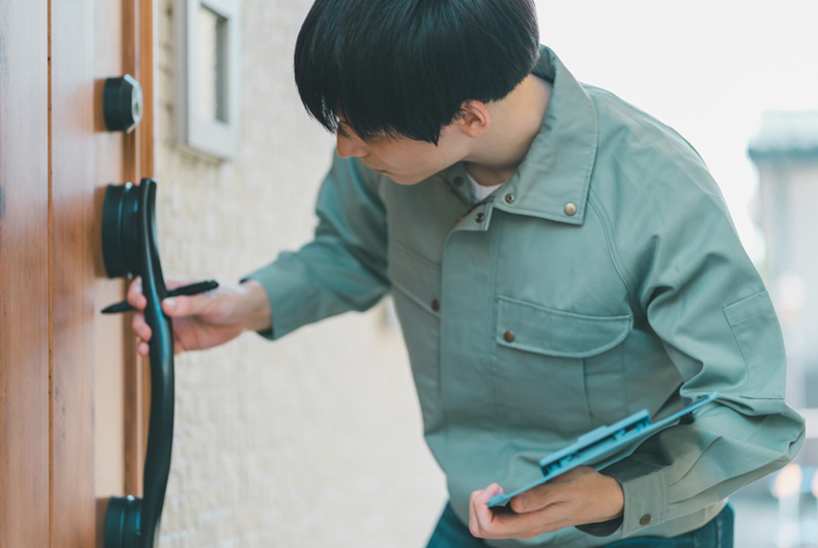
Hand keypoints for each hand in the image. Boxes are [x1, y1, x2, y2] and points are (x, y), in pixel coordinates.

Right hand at [128, 276, 269, 355]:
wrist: (242, 318)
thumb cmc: (227, 300)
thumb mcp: (210, 300)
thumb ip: (189, 303)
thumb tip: (165, 306)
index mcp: (173, 290)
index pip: (146, 288)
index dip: (137, 294)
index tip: (140, 302)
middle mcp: (168, 308)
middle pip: (143, 314)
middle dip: (139, 322)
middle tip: (146, 331)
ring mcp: (173, 326)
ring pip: (150, 333)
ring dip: (143, 340)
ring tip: (144, 347)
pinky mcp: (181, 342)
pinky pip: (165, 348)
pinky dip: (158, 352)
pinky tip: (154, 355)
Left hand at [469, 466, 623, 539]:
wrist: (603, 499)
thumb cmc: (585, 489)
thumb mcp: (565, 488)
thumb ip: (540, 496)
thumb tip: (513, 504)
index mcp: (531, 524)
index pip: (489, 527)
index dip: (482, 506)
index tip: (495, 486)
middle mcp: (524, 528)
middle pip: (481, 528)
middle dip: (478, 505)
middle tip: (493, 486)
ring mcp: (523, 525)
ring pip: (486, 524)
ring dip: (483, 504)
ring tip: (496, 487)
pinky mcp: (525, 518)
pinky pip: (496, 518)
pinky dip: (490, 504)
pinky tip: (501, 490)